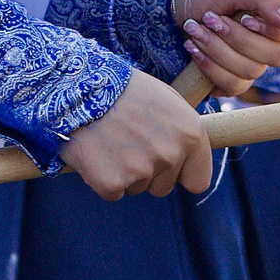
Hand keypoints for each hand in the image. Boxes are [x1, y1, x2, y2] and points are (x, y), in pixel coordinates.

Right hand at [63, 74, 211, 201]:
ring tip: (113, 140)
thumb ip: (183, 132)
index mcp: (191, 134)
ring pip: (138, 188)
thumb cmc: (126, 90)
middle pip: (164, 187)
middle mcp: (170, 155)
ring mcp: (141, 171)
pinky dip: (104, 178)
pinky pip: (113, 193)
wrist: (81, 87)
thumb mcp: (168, 100)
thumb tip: (190, 156)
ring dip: (126, 172)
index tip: (171, 167)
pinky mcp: (112, 184)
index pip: (199, 181)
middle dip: (149, 172)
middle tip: (130, 142)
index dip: (182, 175)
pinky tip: (98, 153)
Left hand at [173, 0, 279, 95]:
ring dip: (217, 49)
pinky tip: (194, 49)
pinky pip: (234, 86)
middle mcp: (273, 40)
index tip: (248, 18)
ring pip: (253, 71)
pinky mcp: (235, 81)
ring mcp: (256, 62)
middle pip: (278, 55)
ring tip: (193, 29)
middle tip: (210, 19)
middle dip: (237, 38)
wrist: (172, 11)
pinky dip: (210, 67)